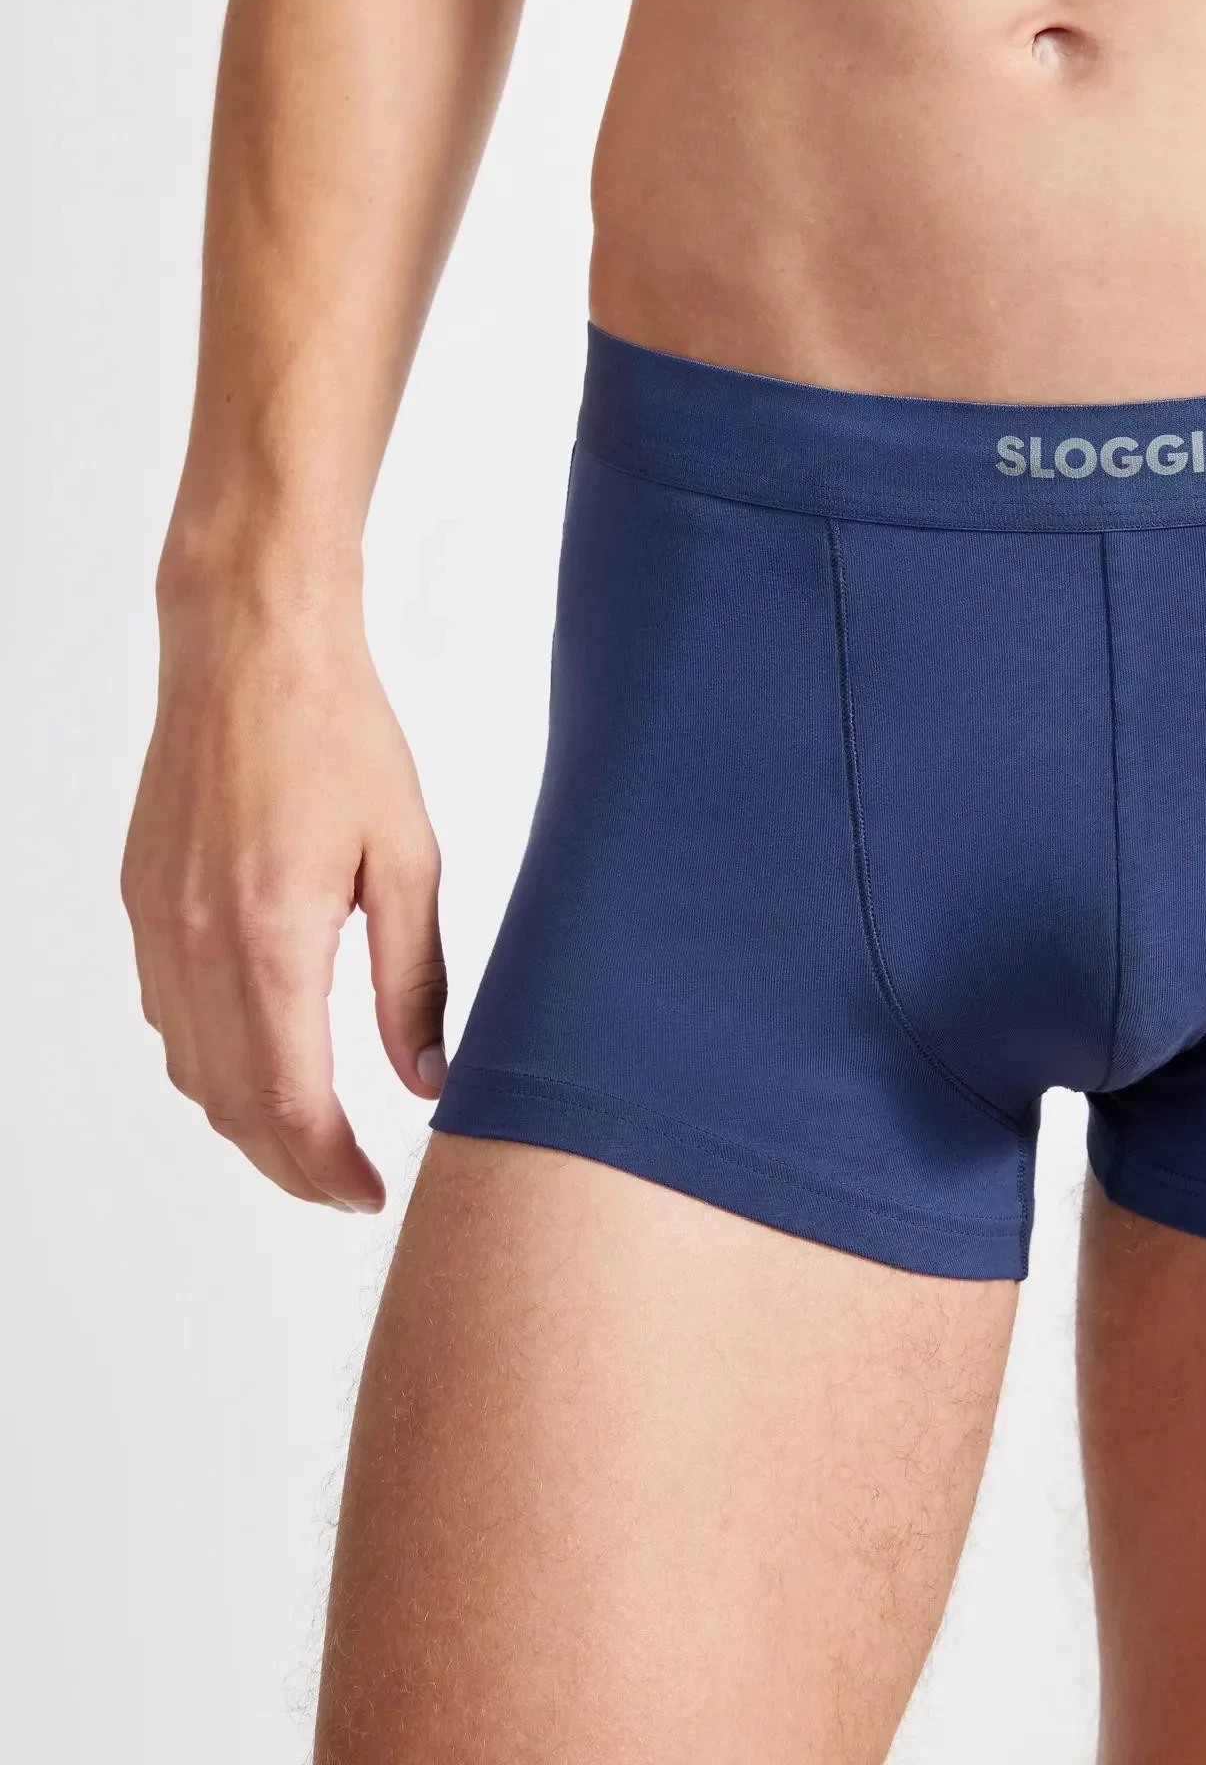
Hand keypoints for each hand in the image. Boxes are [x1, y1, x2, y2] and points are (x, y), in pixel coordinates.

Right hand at [122, 593, 444, 1211]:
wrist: (249, 651)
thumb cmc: (339, 736)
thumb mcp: (411, 860)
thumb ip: (414, 980)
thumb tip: (424, 1077)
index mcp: (272, 937)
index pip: (289, 1101)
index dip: (327, 1167)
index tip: (368, 1192)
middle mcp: (198, 943)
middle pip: (229, 1105)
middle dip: (288, 1163)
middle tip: (346, 1186)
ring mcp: (158, 925)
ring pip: (189, 1069)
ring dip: (245, 1121)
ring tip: (312, 1137)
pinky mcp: (143, 902)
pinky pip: (168, 1016)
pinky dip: (210, 1062)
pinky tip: (261, 1057)